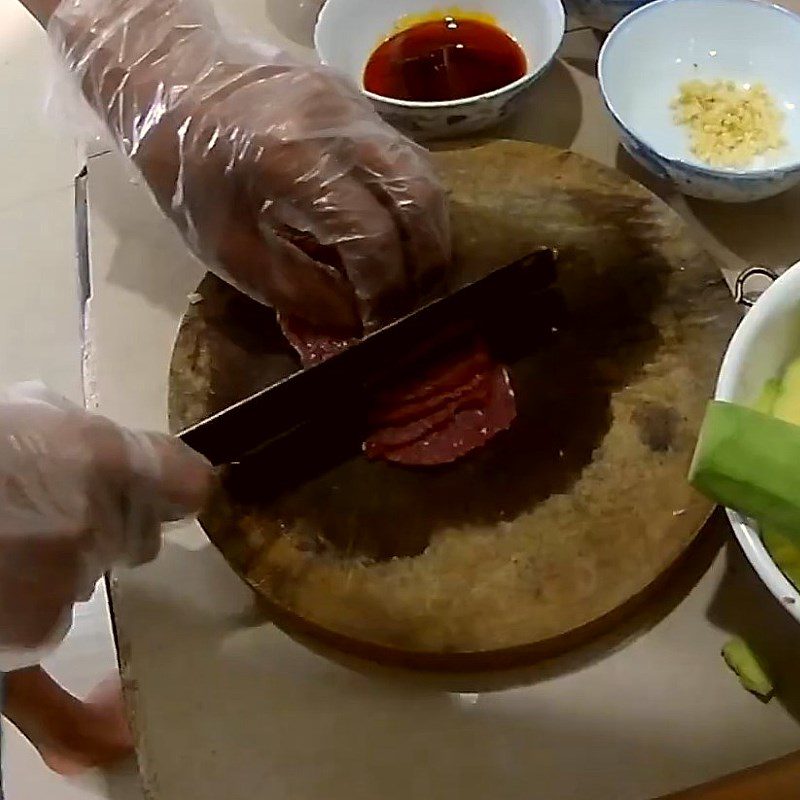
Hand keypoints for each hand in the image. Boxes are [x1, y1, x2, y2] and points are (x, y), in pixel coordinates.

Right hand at [0, 383, 209, 655]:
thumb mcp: (25, 413)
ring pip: (88, 578)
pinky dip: (34, 623)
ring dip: (58, 566)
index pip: (188, 483)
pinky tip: (15, 612)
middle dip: (108, 525)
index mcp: (101, 459)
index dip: (178, 486)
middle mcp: (97, 525)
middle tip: (47, 512)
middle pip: (138, 534)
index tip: (171, 490)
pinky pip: (52, 630)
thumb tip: (114, 457)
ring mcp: (66, 584)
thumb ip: (85, 436)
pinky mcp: (31, 634)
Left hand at [49, 0, 450, 330]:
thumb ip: (298, 290)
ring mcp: (355, 105)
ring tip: (416, 277)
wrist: (175, 81)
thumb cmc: (187, 174)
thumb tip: (356, 321)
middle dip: (424, 265)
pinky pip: (409, 159)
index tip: (380, 324)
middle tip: (412, 304)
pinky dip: (416, 205)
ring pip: (425, 175)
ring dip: (430, 234)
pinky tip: (403, 236)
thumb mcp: (227, 248)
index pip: (369, 235)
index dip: (384, 291)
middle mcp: (336, 124)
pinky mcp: (362, 102)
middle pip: (417, 199)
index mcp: (289, 161)